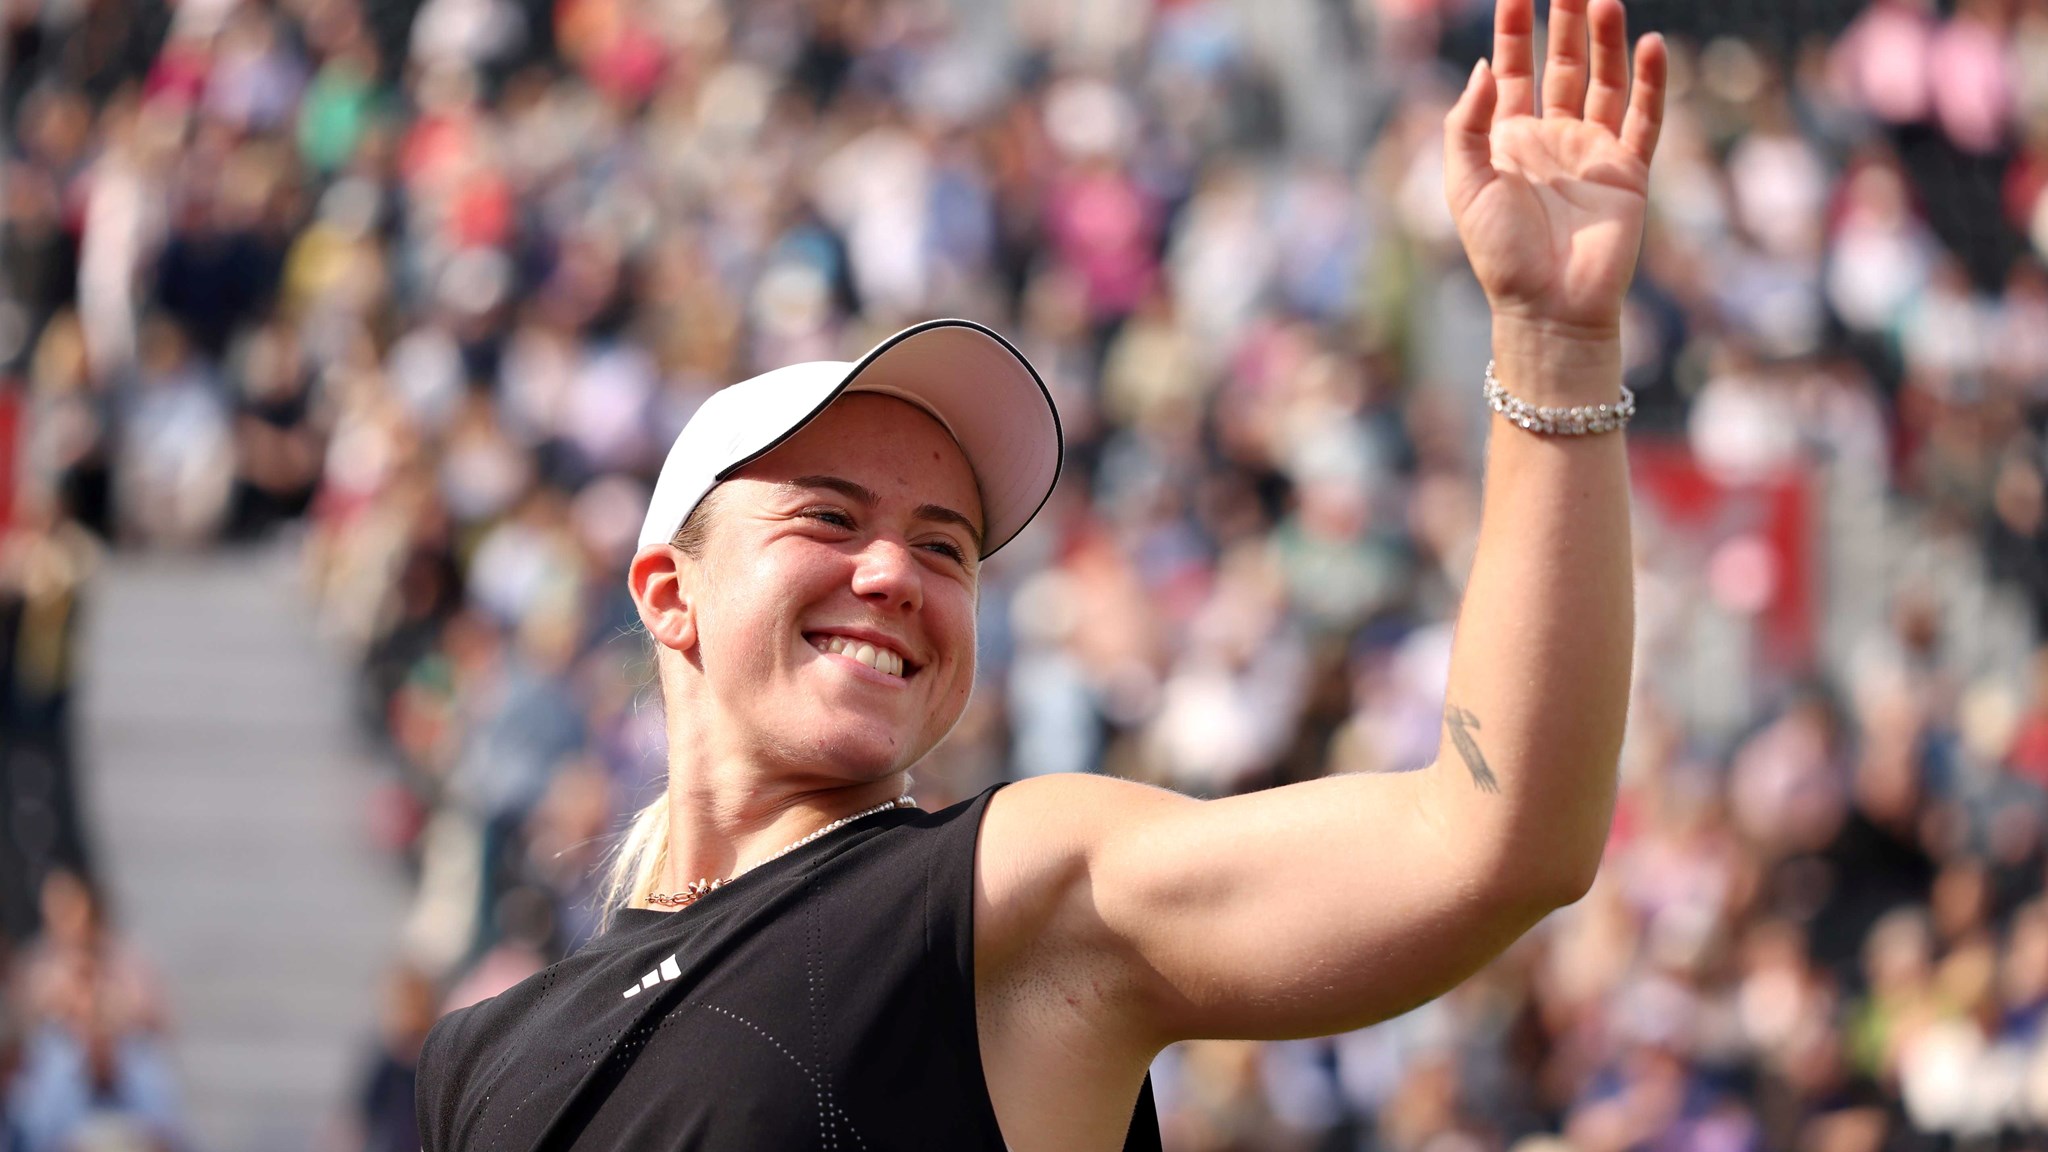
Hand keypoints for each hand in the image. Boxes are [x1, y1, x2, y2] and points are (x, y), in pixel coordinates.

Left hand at [1444, 0, 1667, 342]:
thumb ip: (1468, 124)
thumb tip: (1484, 66)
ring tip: (1604, 1)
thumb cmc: (1499, 253)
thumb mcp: (1465, 184)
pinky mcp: (1629, 172)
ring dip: (1605, 42)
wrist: (1547, 305)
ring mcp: (1593, 152)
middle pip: (1562, 65)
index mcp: (1509, 140)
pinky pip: (1645, 118)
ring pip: (1604, 82)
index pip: (1511, 70)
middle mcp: (1553, 138)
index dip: (1512, 30)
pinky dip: (1650, 82)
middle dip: (1564, 22)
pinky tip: (1653, 46)